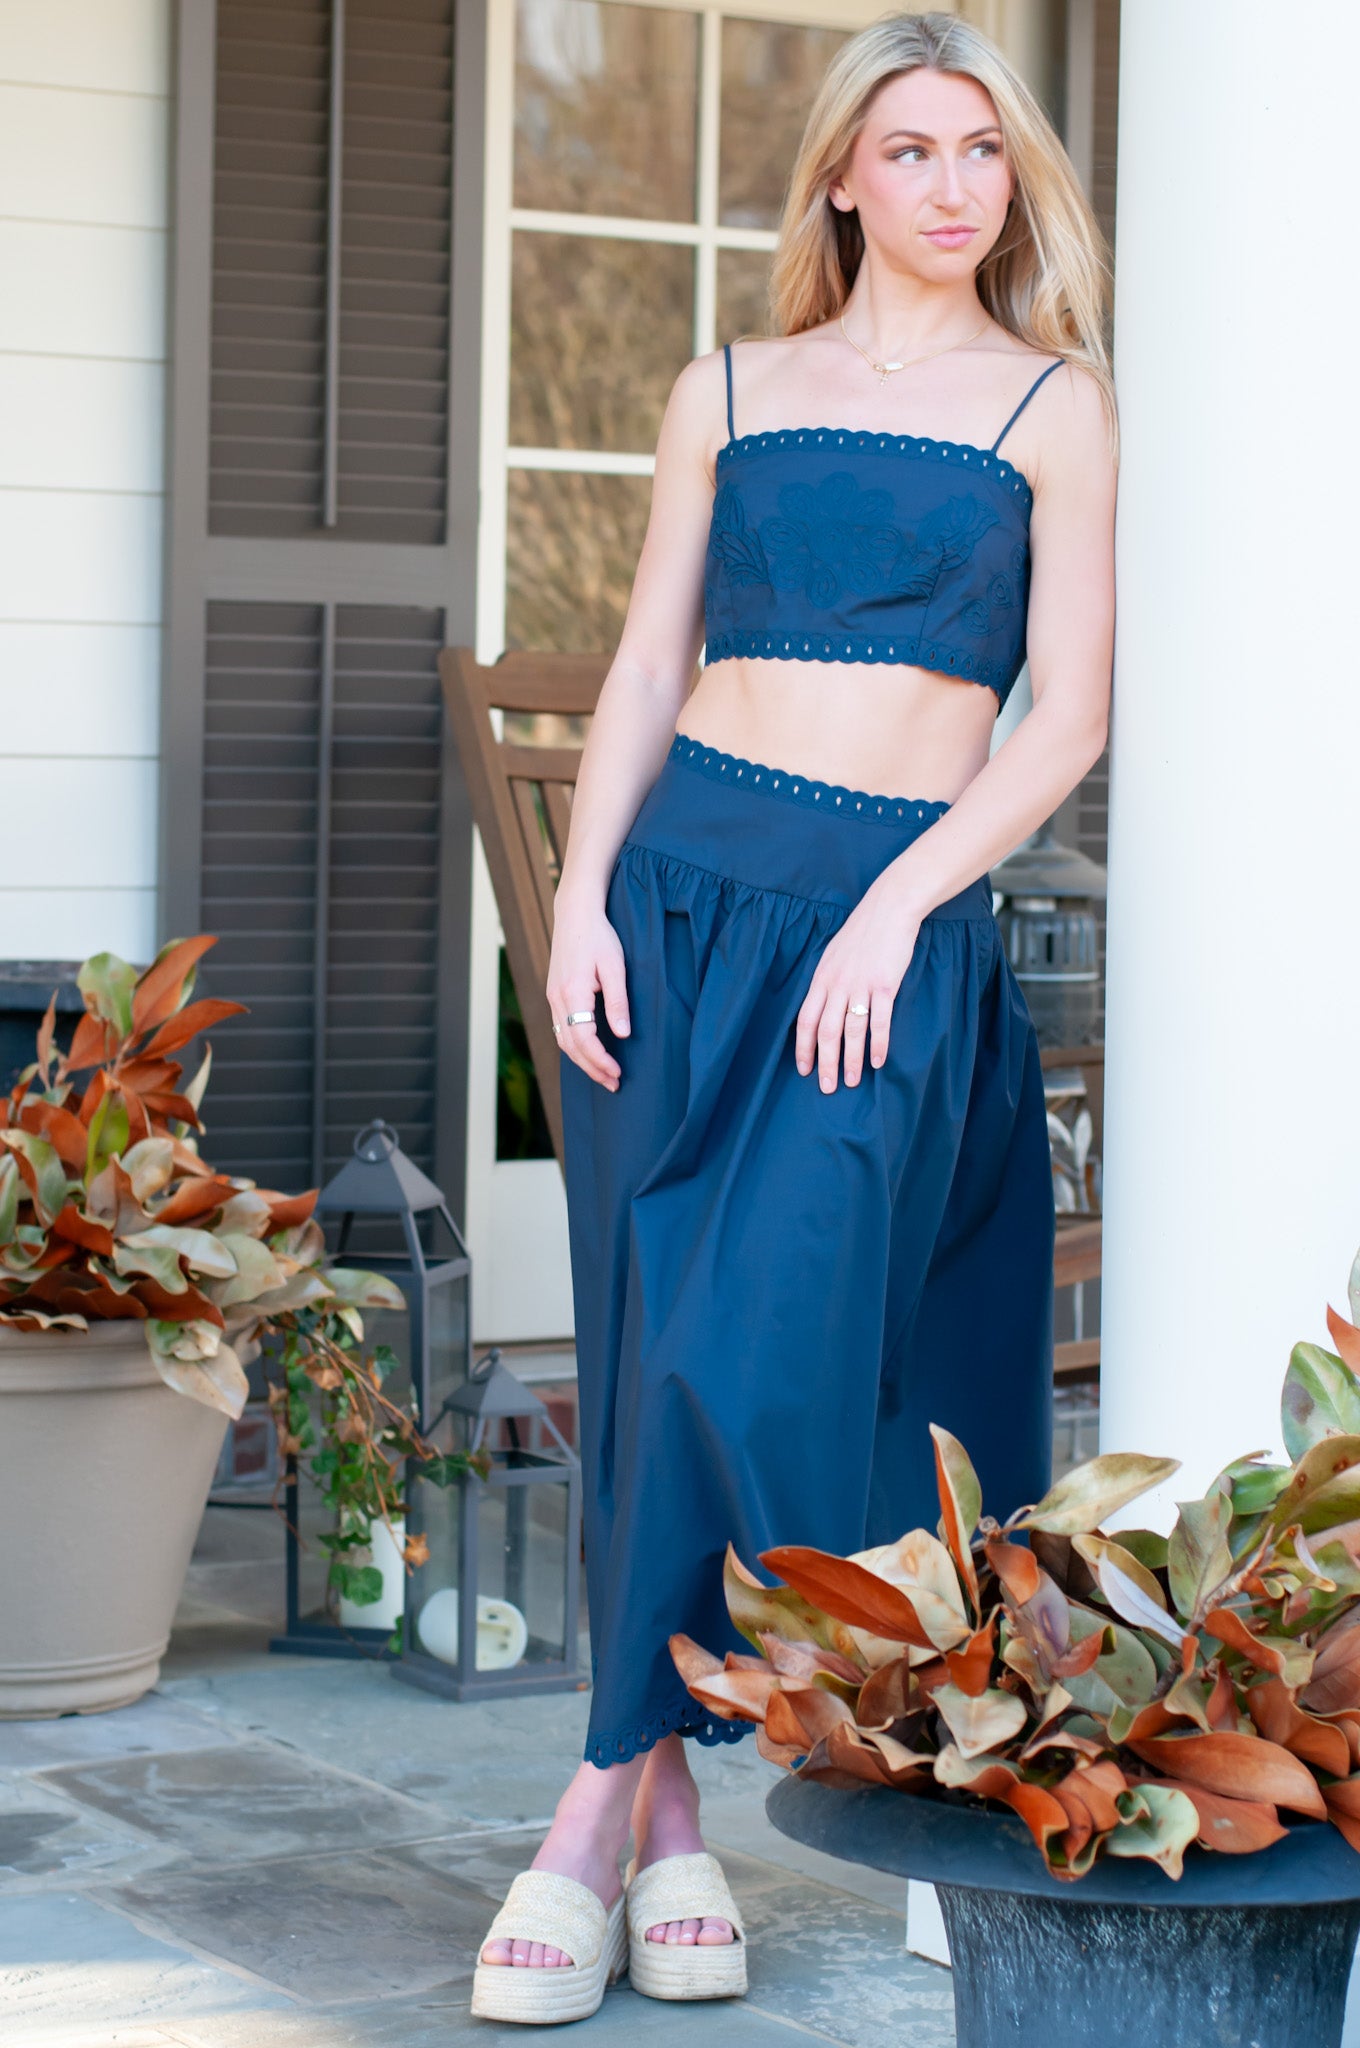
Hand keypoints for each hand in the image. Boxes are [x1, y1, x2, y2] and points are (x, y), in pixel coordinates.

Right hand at [546, 896, 630, 1092]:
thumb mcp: (616, 966)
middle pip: (570, 1046)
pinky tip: (588, 1054)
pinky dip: (574, 1047)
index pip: (583, 1038)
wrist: (575, 914)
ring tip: (604, 1075)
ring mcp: (552, 997)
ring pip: (562, 1040)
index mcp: (572, 992)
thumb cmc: (599, 936)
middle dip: (592, 1068)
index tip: (617, 1072)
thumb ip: (618, 1002)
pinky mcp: (554, 995)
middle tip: (614, 1084)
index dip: (600, 1060)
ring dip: (582, 1061)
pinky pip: (560, 1029)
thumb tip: (623, 1034)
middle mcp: (557, 998)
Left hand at [795, 879, 922, 1091]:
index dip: (802, 1048)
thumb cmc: (863, 932)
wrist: (889, 908)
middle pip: (825, 1032)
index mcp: (821, 978)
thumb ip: (828, 981)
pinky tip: (877, 1062)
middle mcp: (837, 984)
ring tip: (851, 1082)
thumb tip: (823, 1007)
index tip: (804, 1069)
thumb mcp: (834, 954)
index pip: (805, 1020)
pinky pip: (879, 1021)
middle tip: (827, 1087)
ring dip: (850, 1060)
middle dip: (825, 1063)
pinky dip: (877, 1044)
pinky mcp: (885, 985)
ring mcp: (861, 985)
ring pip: (851, 1031)